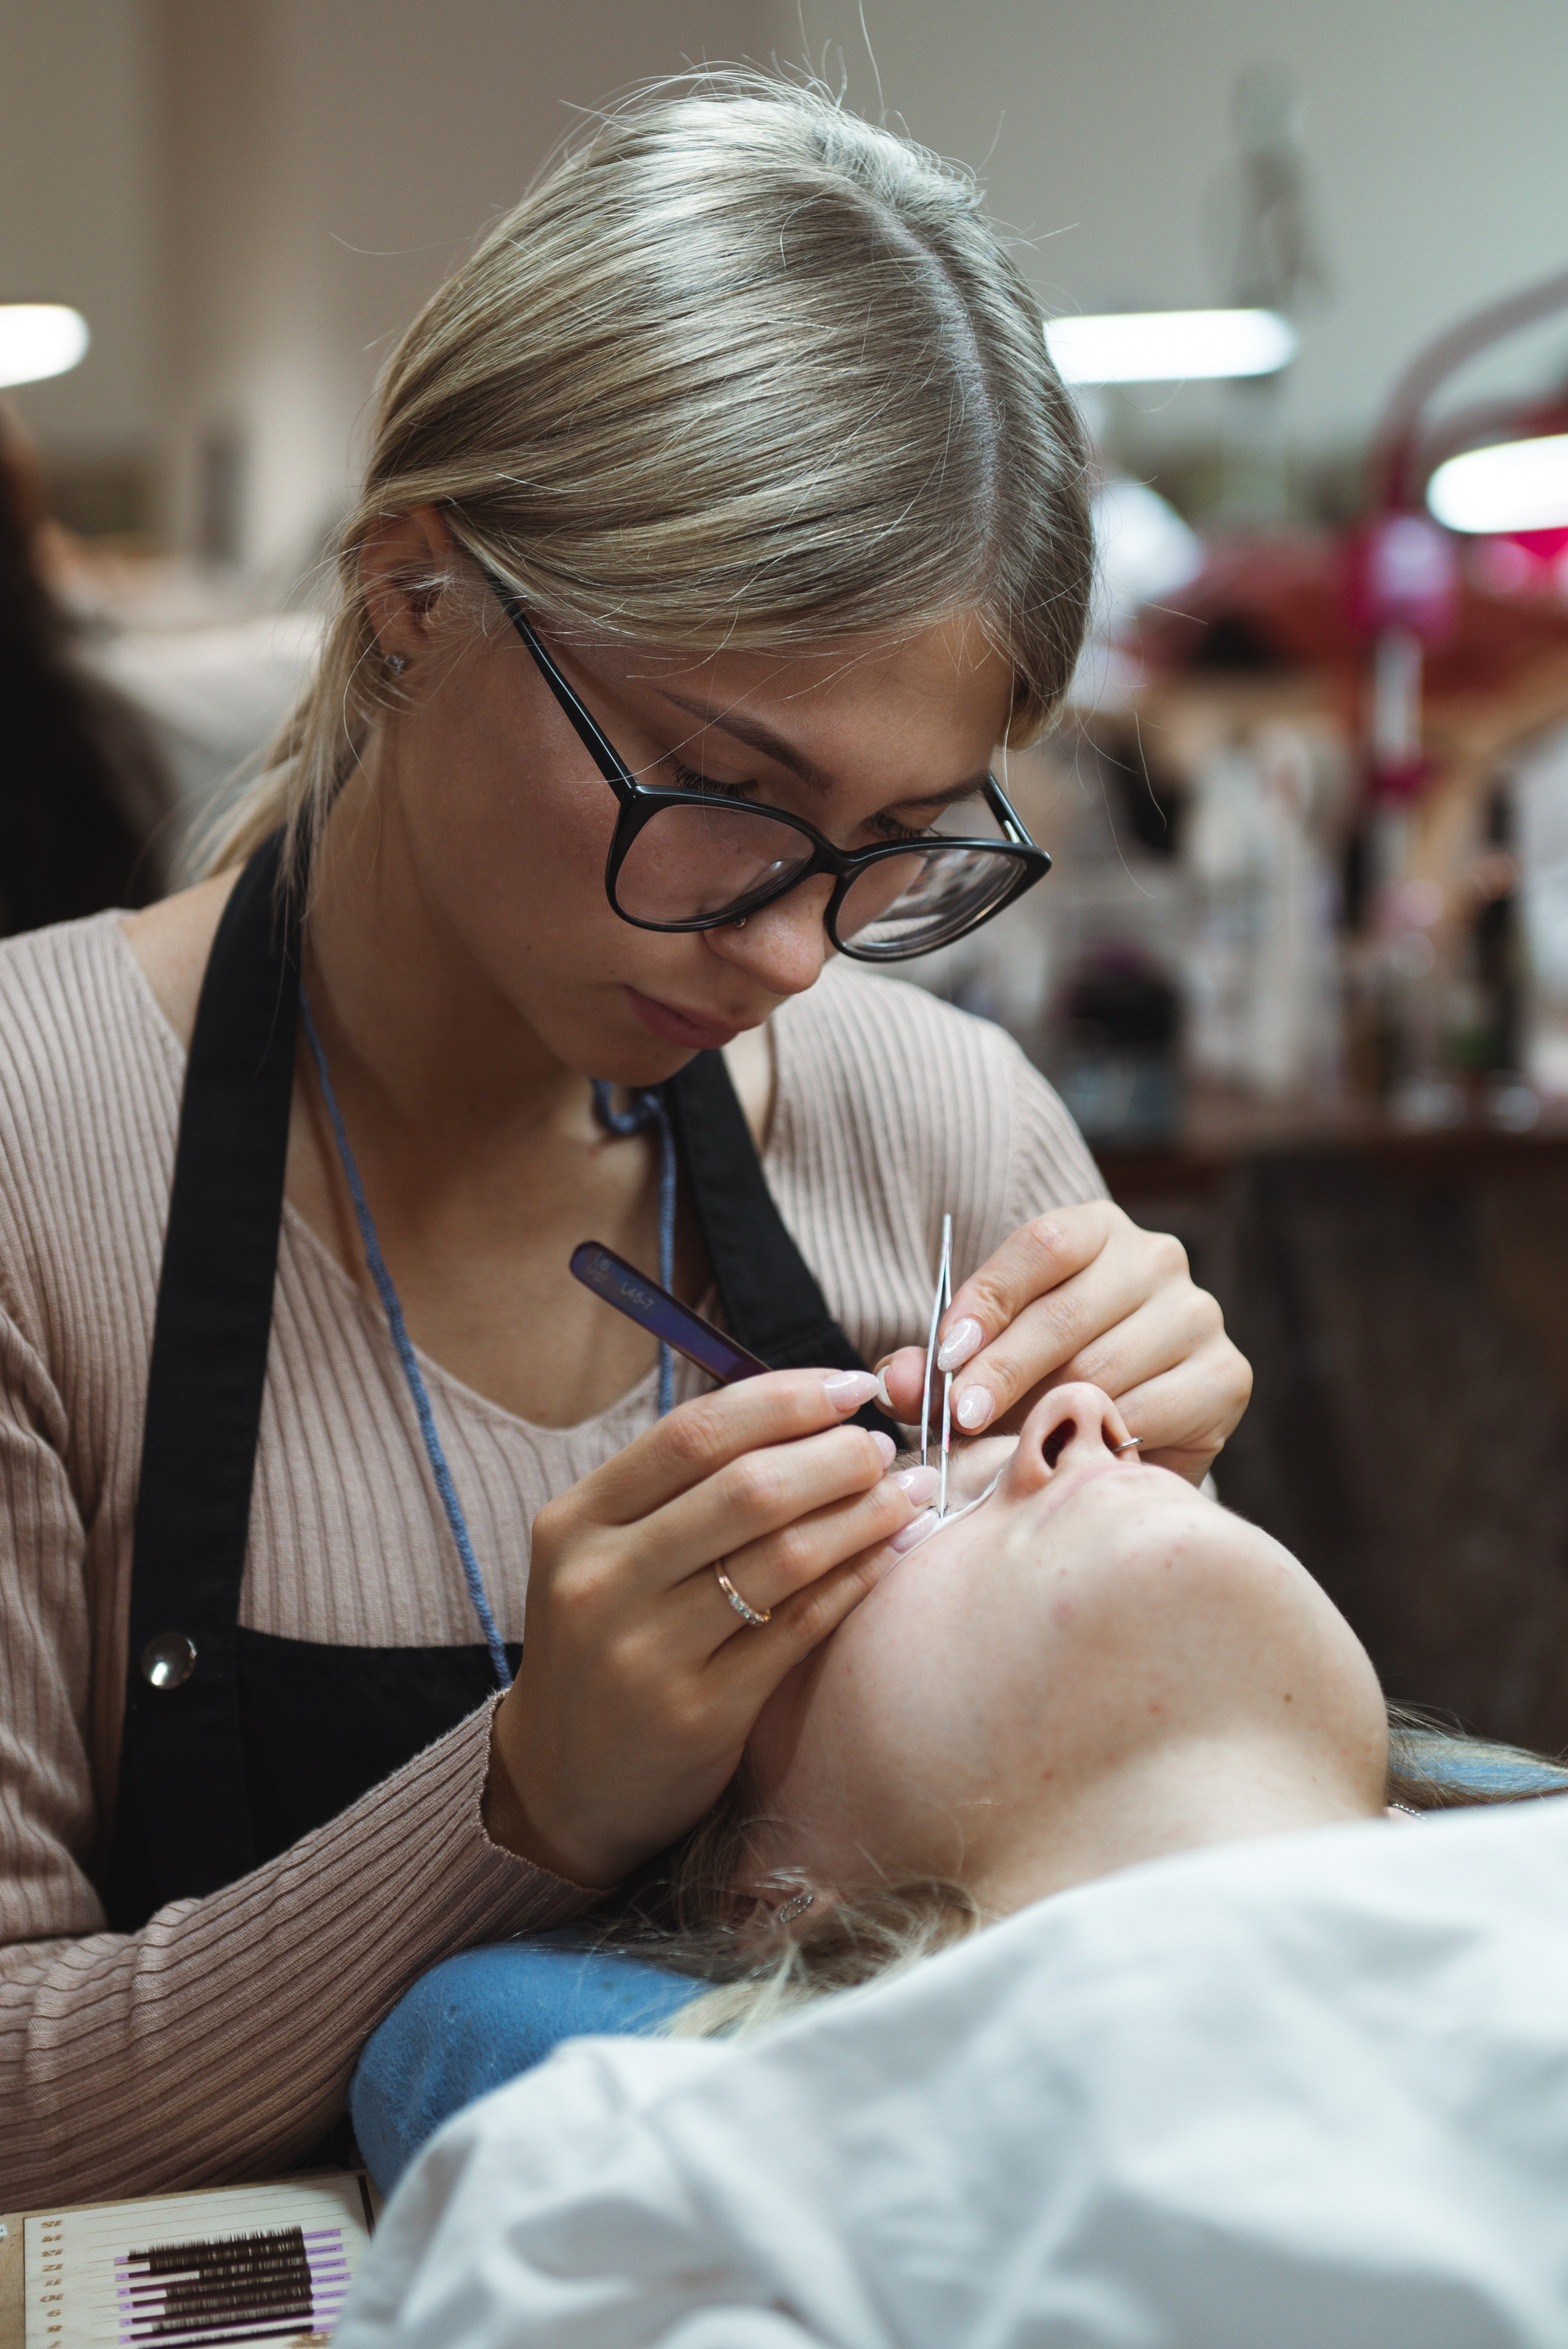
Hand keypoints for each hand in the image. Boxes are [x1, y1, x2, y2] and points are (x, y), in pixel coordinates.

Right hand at [485, 1368, 932, 1886]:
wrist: (559, 1782)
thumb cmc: (606, 1643)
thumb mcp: (607, 1554)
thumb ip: (680, 1488)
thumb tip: (801, 1410)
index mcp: (575, 1521)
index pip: (693, 1433)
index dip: (784, 1401)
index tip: (848, 1387)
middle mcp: (602, 1581)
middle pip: (746, 1488)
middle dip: (835, 1455)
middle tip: (883, 1448)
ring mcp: (646, 1652)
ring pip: (782, 1556)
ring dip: (863, 1514)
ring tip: (908, 1493)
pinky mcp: (697, 1714)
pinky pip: (799, 1628)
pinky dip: (857, 1580)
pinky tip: (891, 1554)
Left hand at [877, 1203, 1250, 1484]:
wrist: (1123, 1428)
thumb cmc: (1040, 1381)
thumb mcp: (982, 1361)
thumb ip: (935, 1368)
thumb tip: (894, 1382)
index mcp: (1095, 1230)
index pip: (1040, 1248)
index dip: (987, 1302)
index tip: (946, 1357)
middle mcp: (1156, 1260)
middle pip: (1068, 1314)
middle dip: (1003, 1372)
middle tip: (960, 1419)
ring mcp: (1197, 1316)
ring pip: (1104, 1368)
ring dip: (1046, 1414)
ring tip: (1003, 1449)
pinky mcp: (1226, 1375)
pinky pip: (1150, 1411)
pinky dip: (1100, 1437)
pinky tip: (1067, 1457)